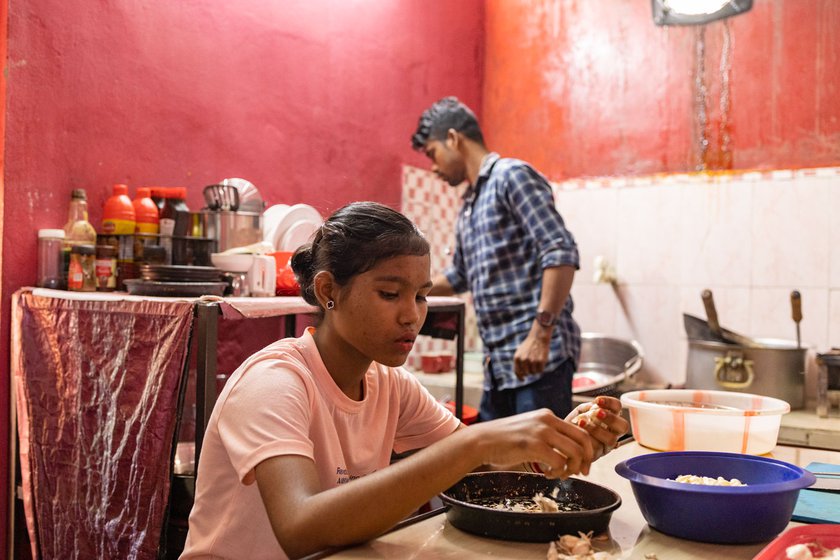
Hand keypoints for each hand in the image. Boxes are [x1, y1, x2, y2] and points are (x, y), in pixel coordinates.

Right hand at [470, 408, 594, 478]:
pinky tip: (547, 474)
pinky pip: (559, 463)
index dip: (588, 450)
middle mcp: (547, 420)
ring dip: (573, 468)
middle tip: (582, 473)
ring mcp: (541, 431)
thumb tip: (569, 451)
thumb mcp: (530, 429)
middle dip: (587, 459)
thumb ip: (548, 435)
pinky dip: (558, 473)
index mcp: (548, 415)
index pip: (580, 430)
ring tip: (560, 475)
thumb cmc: (504, 440)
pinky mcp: (534, 445)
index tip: (584, 464)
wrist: (481, 440)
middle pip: (584, 439)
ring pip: (575, 452)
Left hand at [513, 329, 550, 377]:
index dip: (520, 377)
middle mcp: (523, 360)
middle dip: (530, 371)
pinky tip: (541, 362)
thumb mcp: (520, 352)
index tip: (523, 379)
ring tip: (537, 361)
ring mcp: (532, 361)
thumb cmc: (529, 346)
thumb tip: (521, 375)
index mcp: (517, 358)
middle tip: (533, 365)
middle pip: (526, 373)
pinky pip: (540, 371)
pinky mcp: (540, 361)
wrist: (538, 337)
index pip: (517, 372)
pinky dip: (541, 368)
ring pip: (534, 373)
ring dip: (536, 369)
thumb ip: (519, 363)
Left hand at [566, 396, 628, 459]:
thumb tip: (595, 406)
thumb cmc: (573, 423)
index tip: (597, 400)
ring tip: (582, 422)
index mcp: (610, 417)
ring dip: (597, 429)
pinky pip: (598, 449)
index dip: (610, 403)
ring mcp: (607, 445)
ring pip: (611, 439)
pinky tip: (578, 434)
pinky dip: (588, 440)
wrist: (561, 438)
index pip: (618, 407)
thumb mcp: (580, 411)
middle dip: (611, 418)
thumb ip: (588, 407)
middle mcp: (612, 431)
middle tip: (597, 413)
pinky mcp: (597, 455)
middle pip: (623, 426)